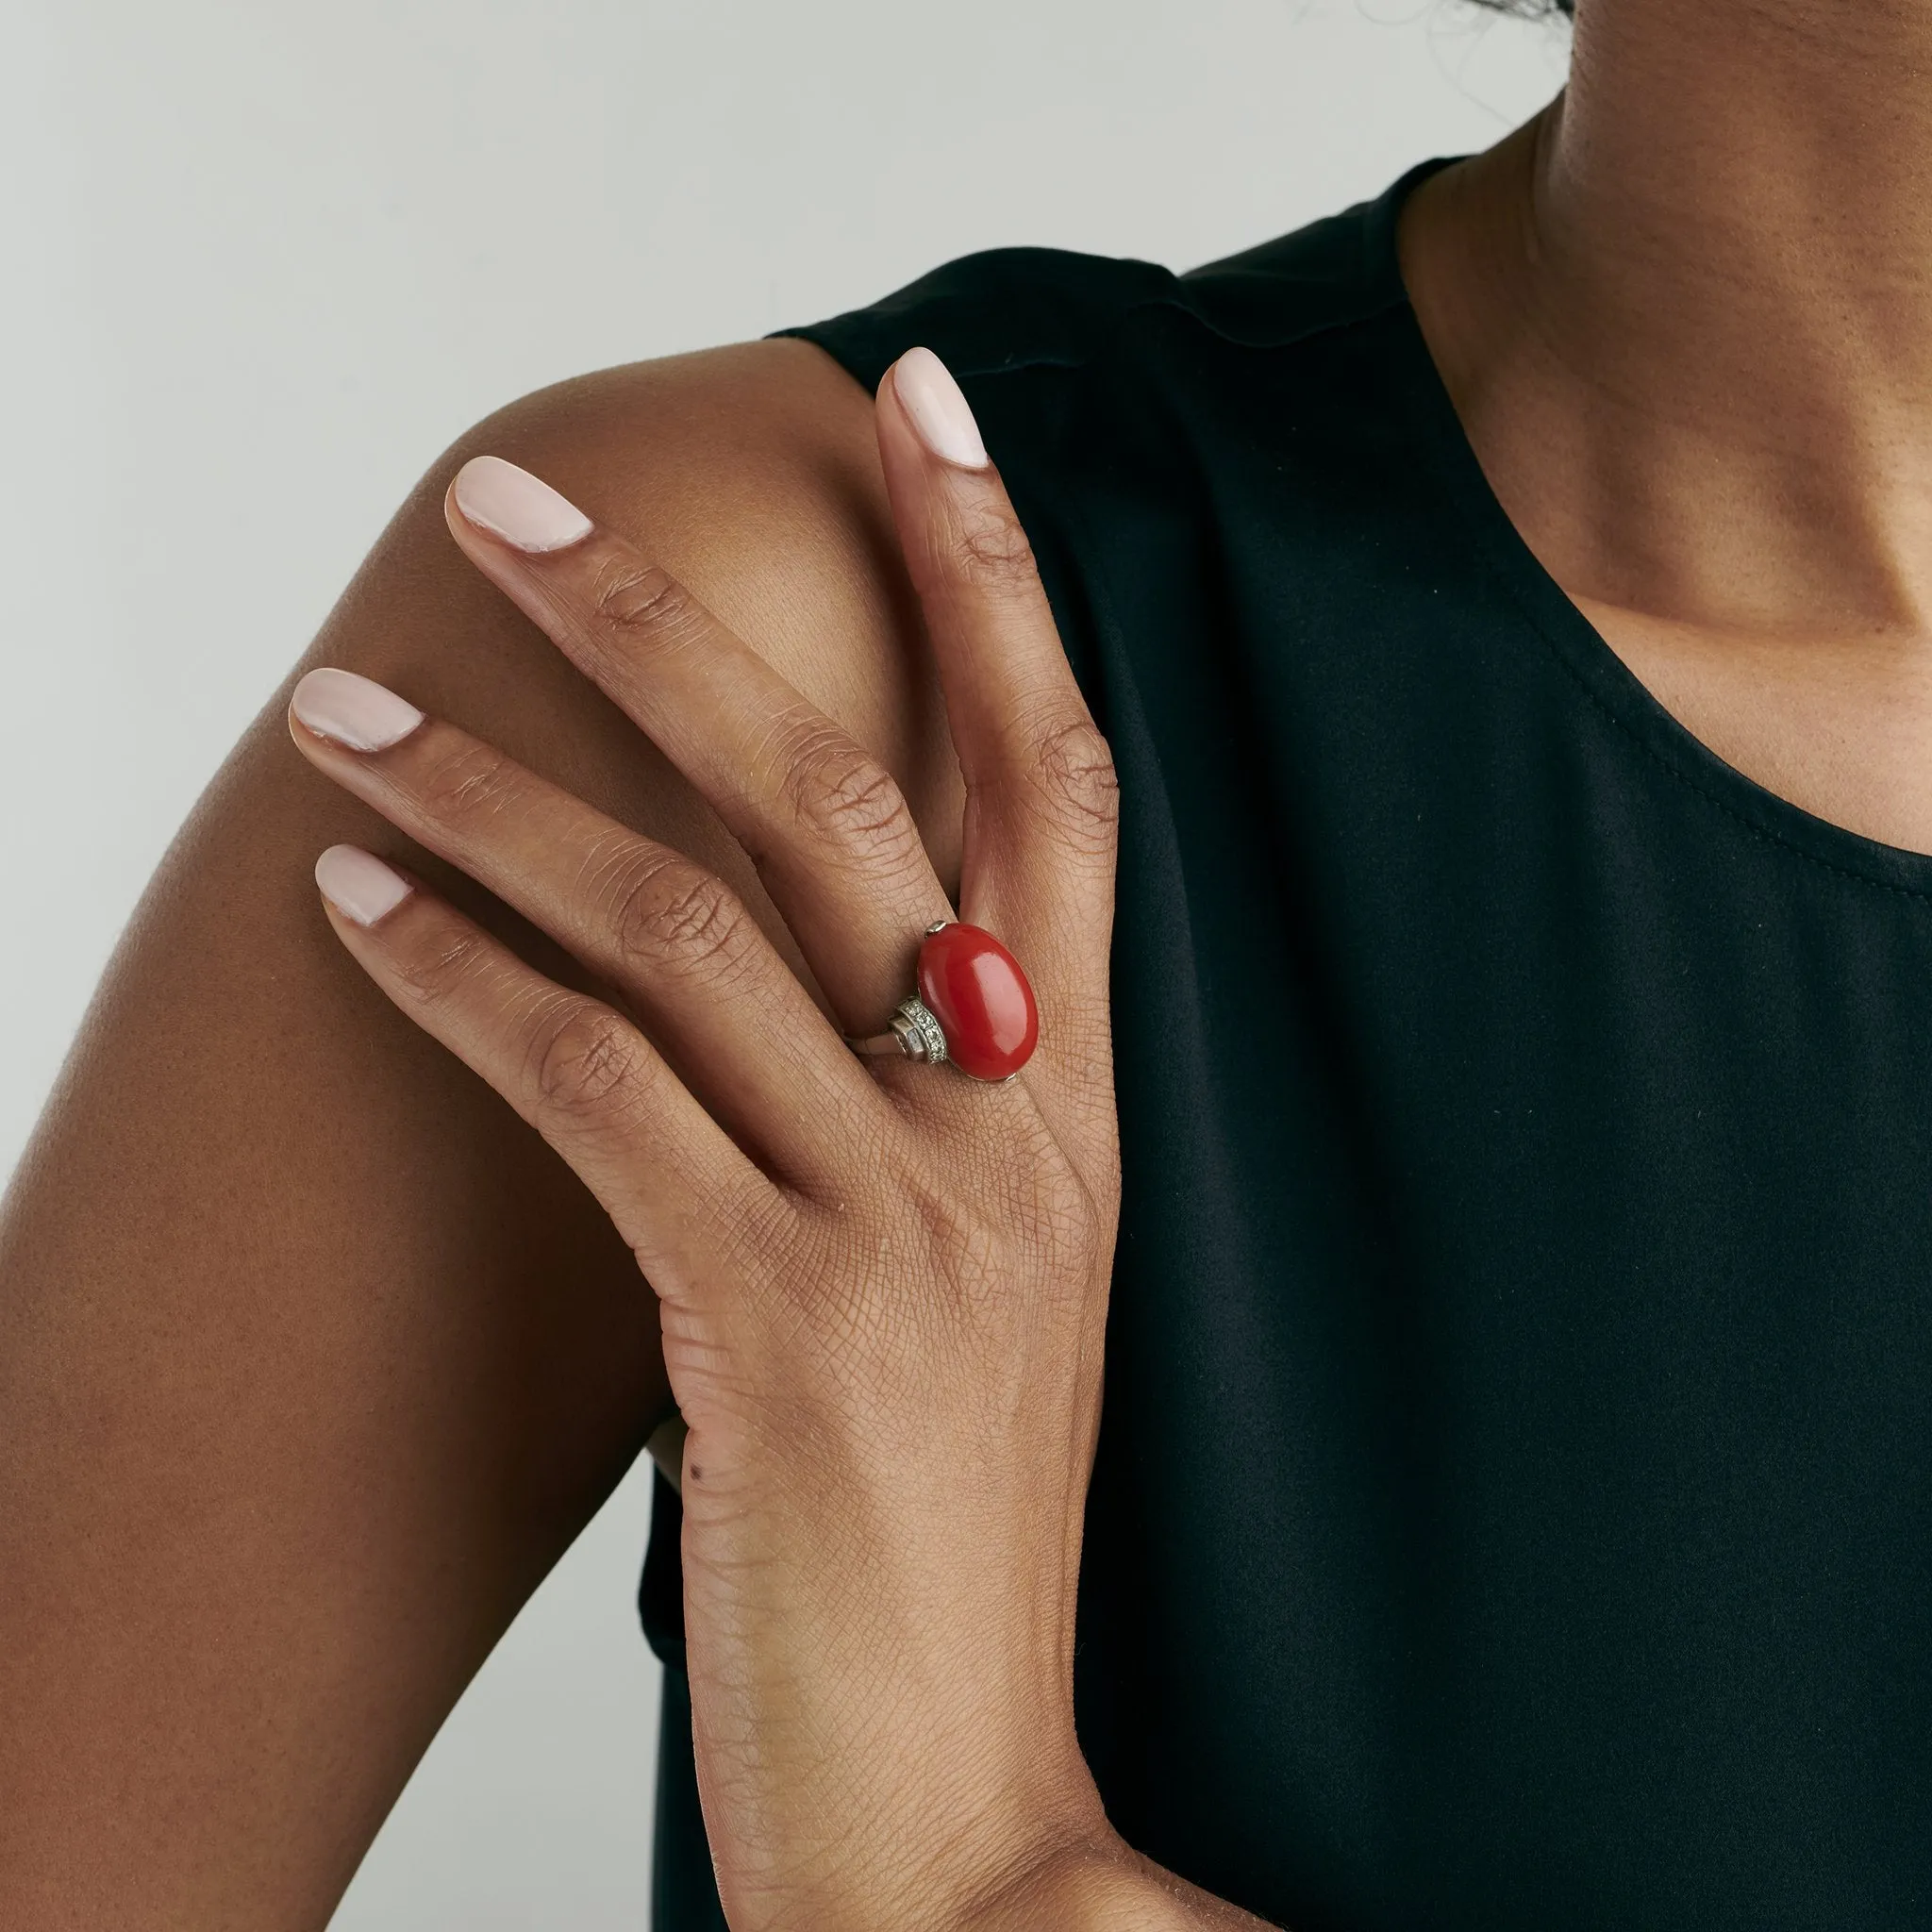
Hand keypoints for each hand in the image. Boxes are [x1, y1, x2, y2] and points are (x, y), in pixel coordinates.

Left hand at [287, 347, 1133, 1927]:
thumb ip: (922, 1101)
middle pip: (846, 793)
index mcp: (1075, 1108)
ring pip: (680, 921)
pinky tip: (361, 914)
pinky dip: (460, 981)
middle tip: (512, 502)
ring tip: (340, 714)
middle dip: (675, 619)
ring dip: (490, 795)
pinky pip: (594, 1088)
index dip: (1001, 582)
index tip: (916, 417)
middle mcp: (1011, 1131)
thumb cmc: (952, 1525)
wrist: (967, 1795)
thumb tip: (793, 946)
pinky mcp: (775, 1332)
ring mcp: (904, 1224)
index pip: (1055, 781)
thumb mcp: (980, 1275)